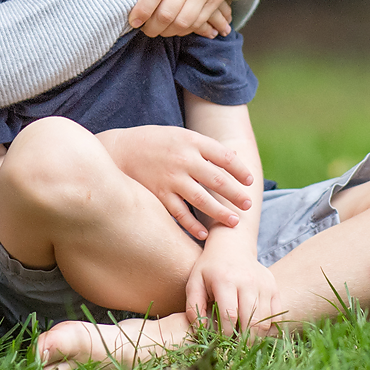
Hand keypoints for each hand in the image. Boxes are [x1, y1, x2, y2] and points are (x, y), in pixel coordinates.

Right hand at [96, 125, 253, 239]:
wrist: (120, 149)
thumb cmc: (155, 143)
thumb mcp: (181, 136)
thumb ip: (205, 148)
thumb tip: (235, 161)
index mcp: (191, 141)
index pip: (224, 157)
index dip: (240, 170)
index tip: (249, 181)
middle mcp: (183, 159)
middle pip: (217, 180)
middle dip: (236, 194)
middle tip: (248, 205)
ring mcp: (171, 178)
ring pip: (202, 200)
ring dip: (220, 213)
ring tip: (234, 222)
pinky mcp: (158, 194)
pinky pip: (180, 213)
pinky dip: (193, 225)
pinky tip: (204, 233)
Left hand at [123, 0, 239, 37]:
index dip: (141, 10)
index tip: (133, 20)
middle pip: (167, 12)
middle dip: (152, 26)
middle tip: (144, 29)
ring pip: (183, 21)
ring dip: (168, 31)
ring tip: (159, 30)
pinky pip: (199, 21)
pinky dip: (186, 29)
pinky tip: (176, 28)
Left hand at [185, 252, 278, 337]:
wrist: (232, 247)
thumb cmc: (210, 268)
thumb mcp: (194, 282)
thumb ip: (194, 306)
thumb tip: (201, 330)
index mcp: (225, 280)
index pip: (229, 316)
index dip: (226, 334)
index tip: (221, 342)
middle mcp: (248, 281)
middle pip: (251, 321)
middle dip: (243, 341)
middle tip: (235, 349)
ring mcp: (263, 284)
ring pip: (265, 321)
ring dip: (256, 336)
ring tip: (244, 341)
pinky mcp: (274, 287)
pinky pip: (276, 314)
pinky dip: (268, 327)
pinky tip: (256, 330)